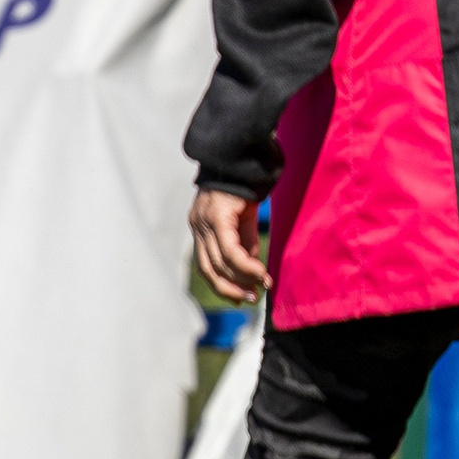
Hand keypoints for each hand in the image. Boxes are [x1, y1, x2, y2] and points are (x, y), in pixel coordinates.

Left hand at [190, 189, 269, 303]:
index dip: (222, 285)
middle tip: (251, 299)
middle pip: (208, 268)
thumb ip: (245, 245)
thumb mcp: (244, 222)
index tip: (240, 298)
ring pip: (219, 261)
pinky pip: (229, 249)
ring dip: (241, 279)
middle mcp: (197, 226)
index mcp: (200, 228)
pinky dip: (245, 265)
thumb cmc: (245, 188)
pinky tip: (259, 273)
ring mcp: (203, 221)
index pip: (205, 264)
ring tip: (260, 287)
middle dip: (230, 288)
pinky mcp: (216, 216)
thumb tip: (250, 273)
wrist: (244, 158)